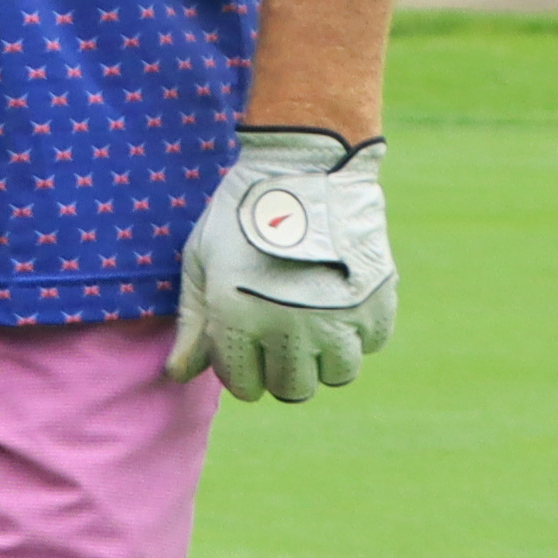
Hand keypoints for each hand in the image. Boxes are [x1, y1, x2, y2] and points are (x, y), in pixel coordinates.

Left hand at [168, 127, 392, 400]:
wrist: (304, 168)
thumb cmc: (241, 213)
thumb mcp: (203, 262)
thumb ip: (193, 322)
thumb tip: (180, 374)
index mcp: (238, 321)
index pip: (246, 386)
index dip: (244, 371)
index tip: (248, 346)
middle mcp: (289, 330)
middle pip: (294, 389)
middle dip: (284, 370)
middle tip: (283, 338)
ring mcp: (338, 319)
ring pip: (337, 374)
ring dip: (325, 357)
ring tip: (315, 323)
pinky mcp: (376, 303)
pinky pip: (371, 343)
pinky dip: (358, 330)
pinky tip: (341, 299)